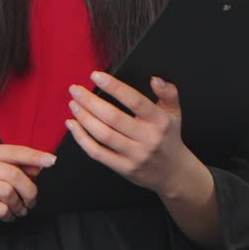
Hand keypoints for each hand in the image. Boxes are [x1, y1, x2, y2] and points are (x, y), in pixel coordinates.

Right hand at [0, 143, 56, 231]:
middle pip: (13, 174)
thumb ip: (22, 168)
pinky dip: (9, 214)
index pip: (14, 151)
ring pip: (7, 192)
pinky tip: (7, 215)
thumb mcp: (4, 174)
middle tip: (32, 202)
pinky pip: (0, 208)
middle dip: (29, 190)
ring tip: (18, 209)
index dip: (35, 156)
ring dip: (19, 204)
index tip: (52, 161)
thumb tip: (41, 165)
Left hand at [65, 71, 201, 198]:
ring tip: (73, 104)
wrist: (174, 173)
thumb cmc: (169, 138)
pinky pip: (98, 153)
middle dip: (90, 102)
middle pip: (113, 118)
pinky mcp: (124, 168)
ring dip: (84, 118)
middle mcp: (147, 138)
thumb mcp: (175, 113)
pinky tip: (73, 125)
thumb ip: (168, 93)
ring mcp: (135, 155)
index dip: (114, 87)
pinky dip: (82, 138)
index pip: (135, 101)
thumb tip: (155, 79)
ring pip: (103, 135)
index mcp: (159, 121)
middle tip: (75, 90)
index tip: (96, 76)